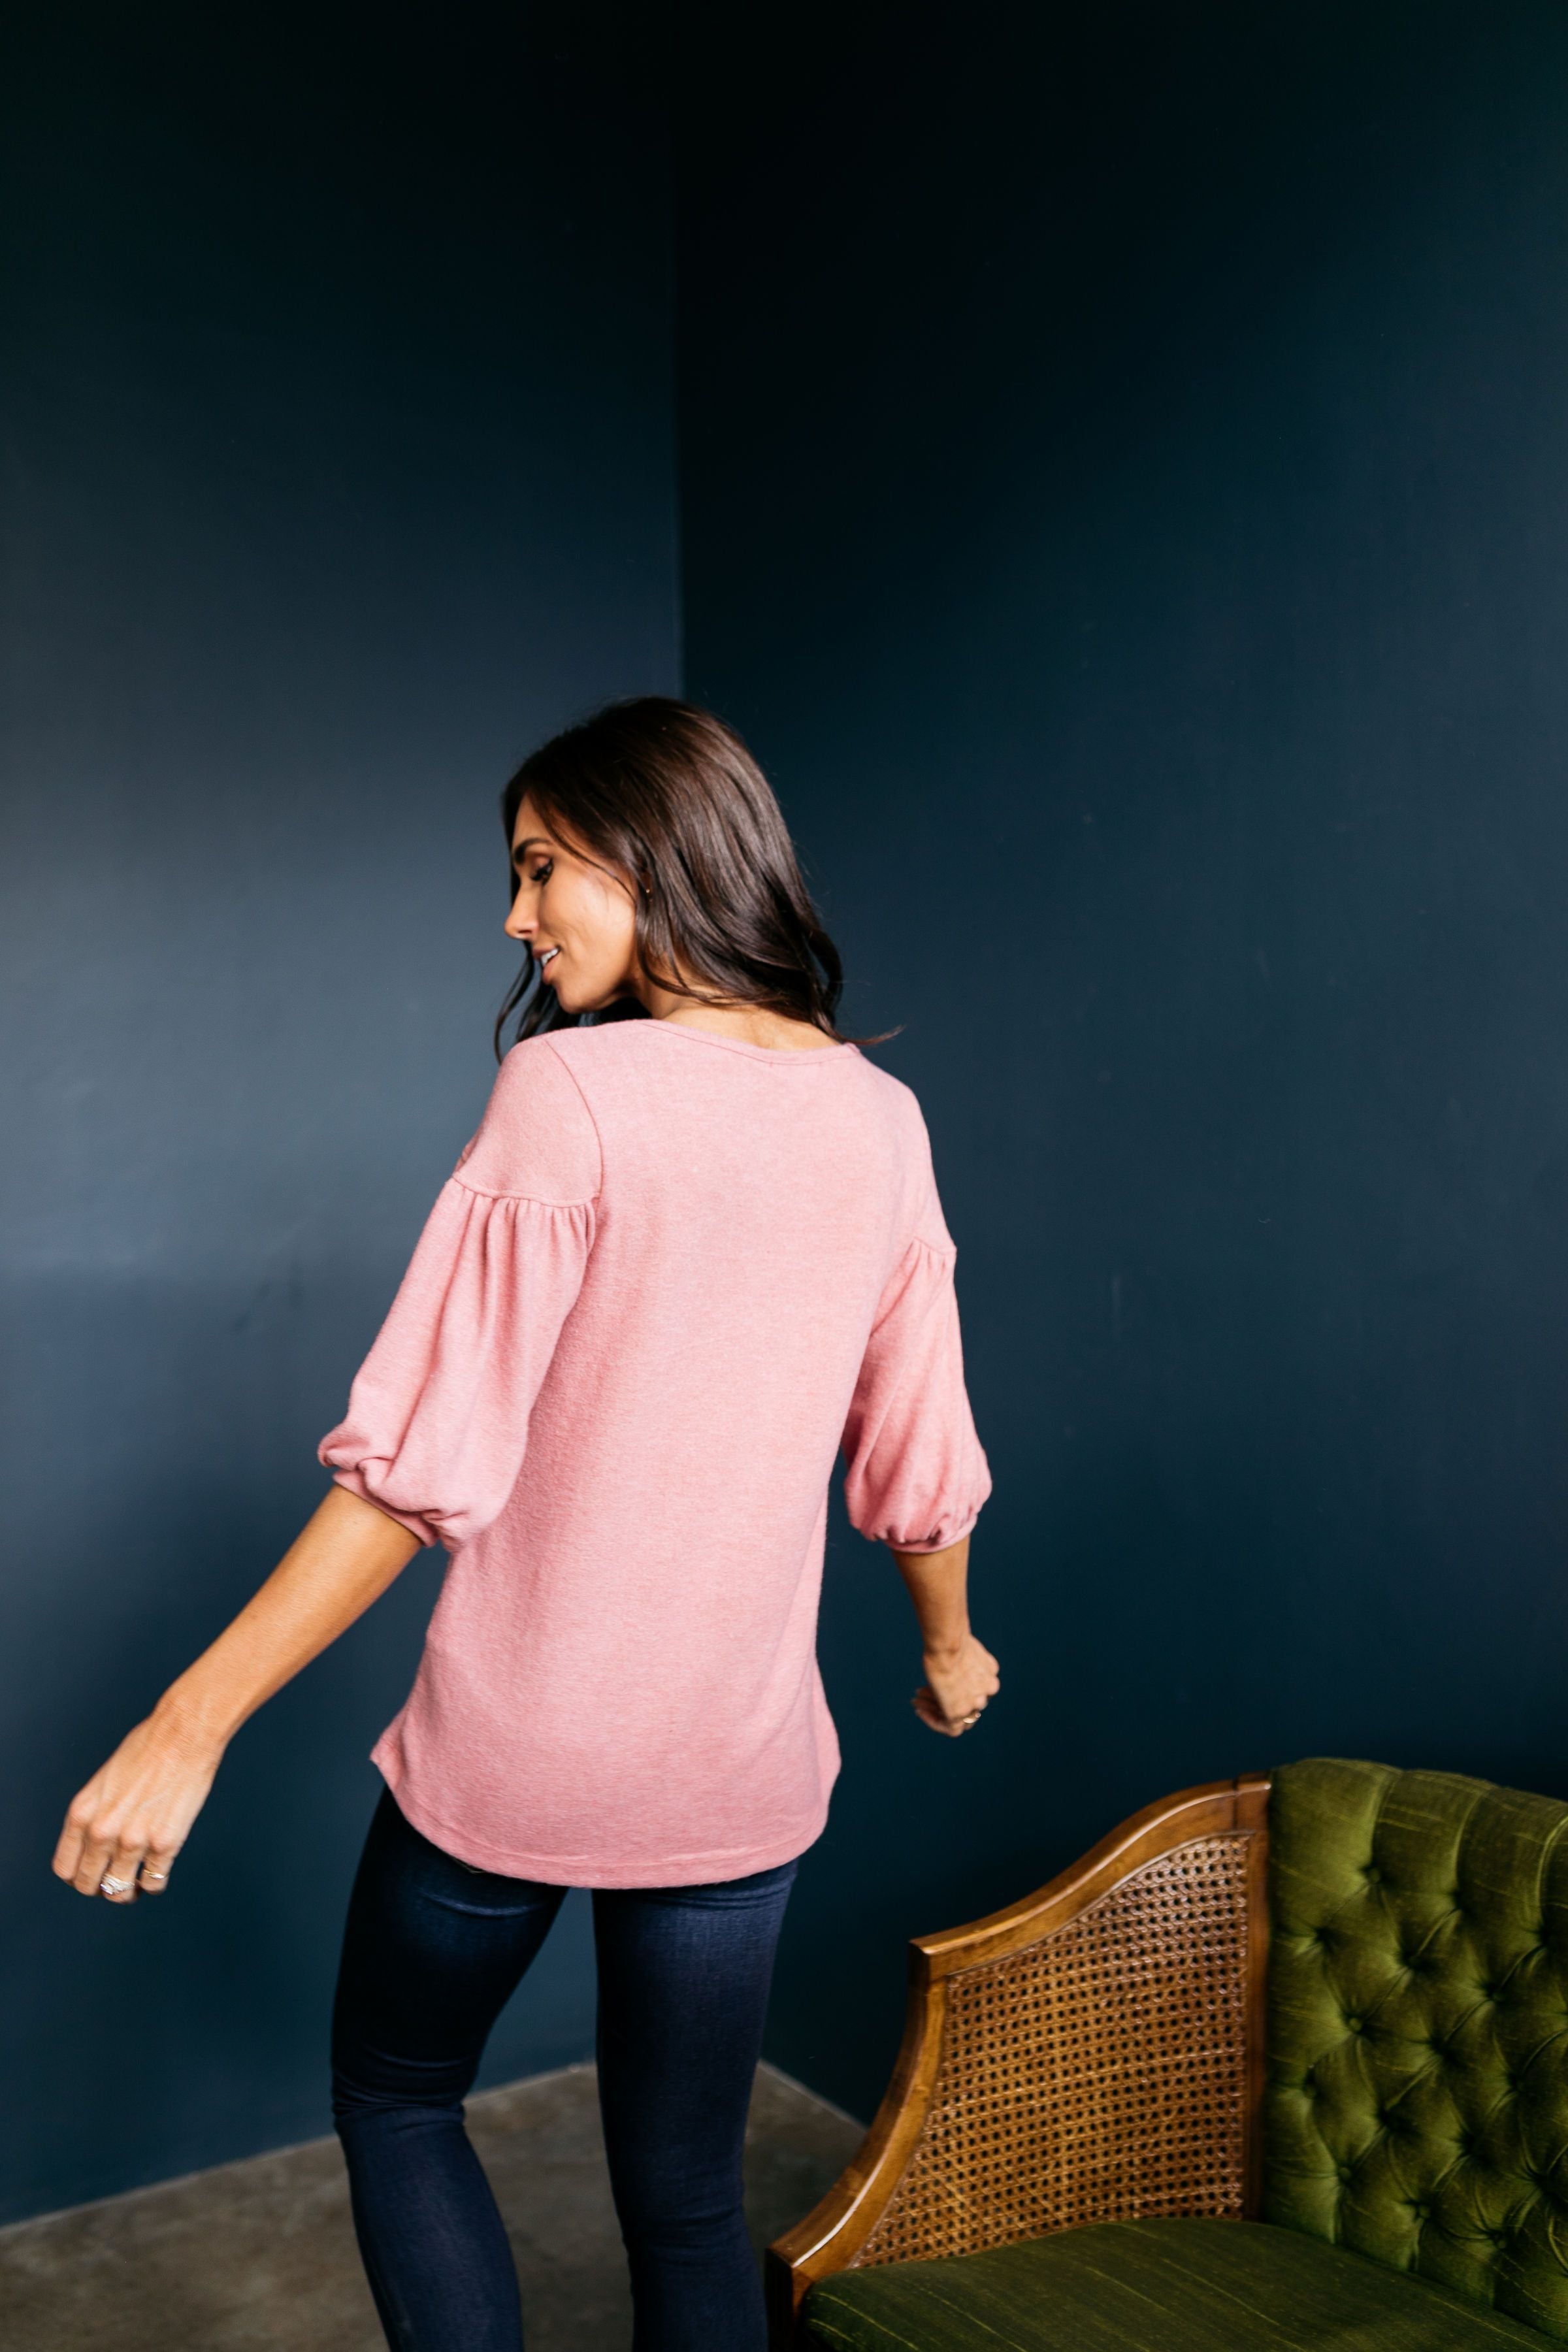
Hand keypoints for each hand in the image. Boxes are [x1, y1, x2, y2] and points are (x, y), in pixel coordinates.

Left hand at [52, 1710, 222, 1904]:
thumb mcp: (104, 1782)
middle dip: (101, 1887)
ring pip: (119, 1891)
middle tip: (116, 1878)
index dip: (78, 1877)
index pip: (65, 1869)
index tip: (92, 1873)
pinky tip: (158, 1870)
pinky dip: (154, 1883)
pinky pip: (153, 1882)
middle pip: (89, 1885)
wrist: (183, 1734)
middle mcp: (102, 1831)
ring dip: (127, 1891)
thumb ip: (96, 1815)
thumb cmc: (147, 1749)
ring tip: (137, 1882)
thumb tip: (97, 1845)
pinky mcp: (165, 1843)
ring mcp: (133, 1840)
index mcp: (81, 1814)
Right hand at [913, 1631, 999, 1736]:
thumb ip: (960, 1657)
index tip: (938, 1680)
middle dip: (944, 1697)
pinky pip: (950, 1727)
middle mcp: (988, 1689)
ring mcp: (975, 1703)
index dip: (956, 1686)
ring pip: (958, 1715)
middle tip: (922, 1691)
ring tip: (916, 1700)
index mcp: (991, 1671)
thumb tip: (949, 1657)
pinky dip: (934, 1721)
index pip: (976, 1687)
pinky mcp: (959, 1713)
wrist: (947, 1644)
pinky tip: (920, 1711)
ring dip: (935, 1708)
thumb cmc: (949, 1639)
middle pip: (967, 1702)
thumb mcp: (960, 1645)